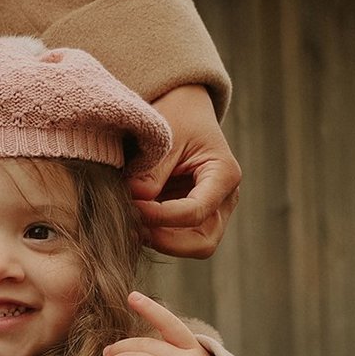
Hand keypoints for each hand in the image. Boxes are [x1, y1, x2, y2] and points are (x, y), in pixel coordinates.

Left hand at [129, 85, 241, 258]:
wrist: (184, 109)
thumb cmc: (178, 116)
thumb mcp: (165, 134)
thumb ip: (152, 170)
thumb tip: (135, 202)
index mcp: (224, 174)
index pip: (195, 212)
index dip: (160, 217)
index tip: (132, 205)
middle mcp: (225, 199)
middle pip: (203, 242)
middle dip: (165, 241)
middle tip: (133, 226)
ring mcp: (212, 211)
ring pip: (191, 246)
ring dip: (159, 241)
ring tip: (130, 222)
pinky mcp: (195, 217)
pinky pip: (178, 238)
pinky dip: (155, 235)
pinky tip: (134, 220)